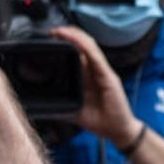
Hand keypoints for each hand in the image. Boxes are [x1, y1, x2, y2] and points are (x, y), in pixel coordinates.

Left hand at [52, 26, 140, 147]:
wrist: (119, 132)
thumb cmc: (101, 121)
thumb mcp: (76, 112)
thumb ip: (62, 106)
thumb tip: (44, 106)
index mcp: (88, 76)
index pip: (77, 53)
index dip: (65, 43)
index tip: (50, 40)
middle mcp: (96, 70)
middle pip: (83, 44)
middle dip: (67, 35)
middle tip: (52, 32)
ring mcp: (103, 71)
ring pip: (89, 45)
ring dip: (74, 36)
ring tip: (60, 31)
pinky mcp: (108, 76)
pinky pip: (95, 56)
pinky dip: (85, 46)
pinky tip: (75, 40)